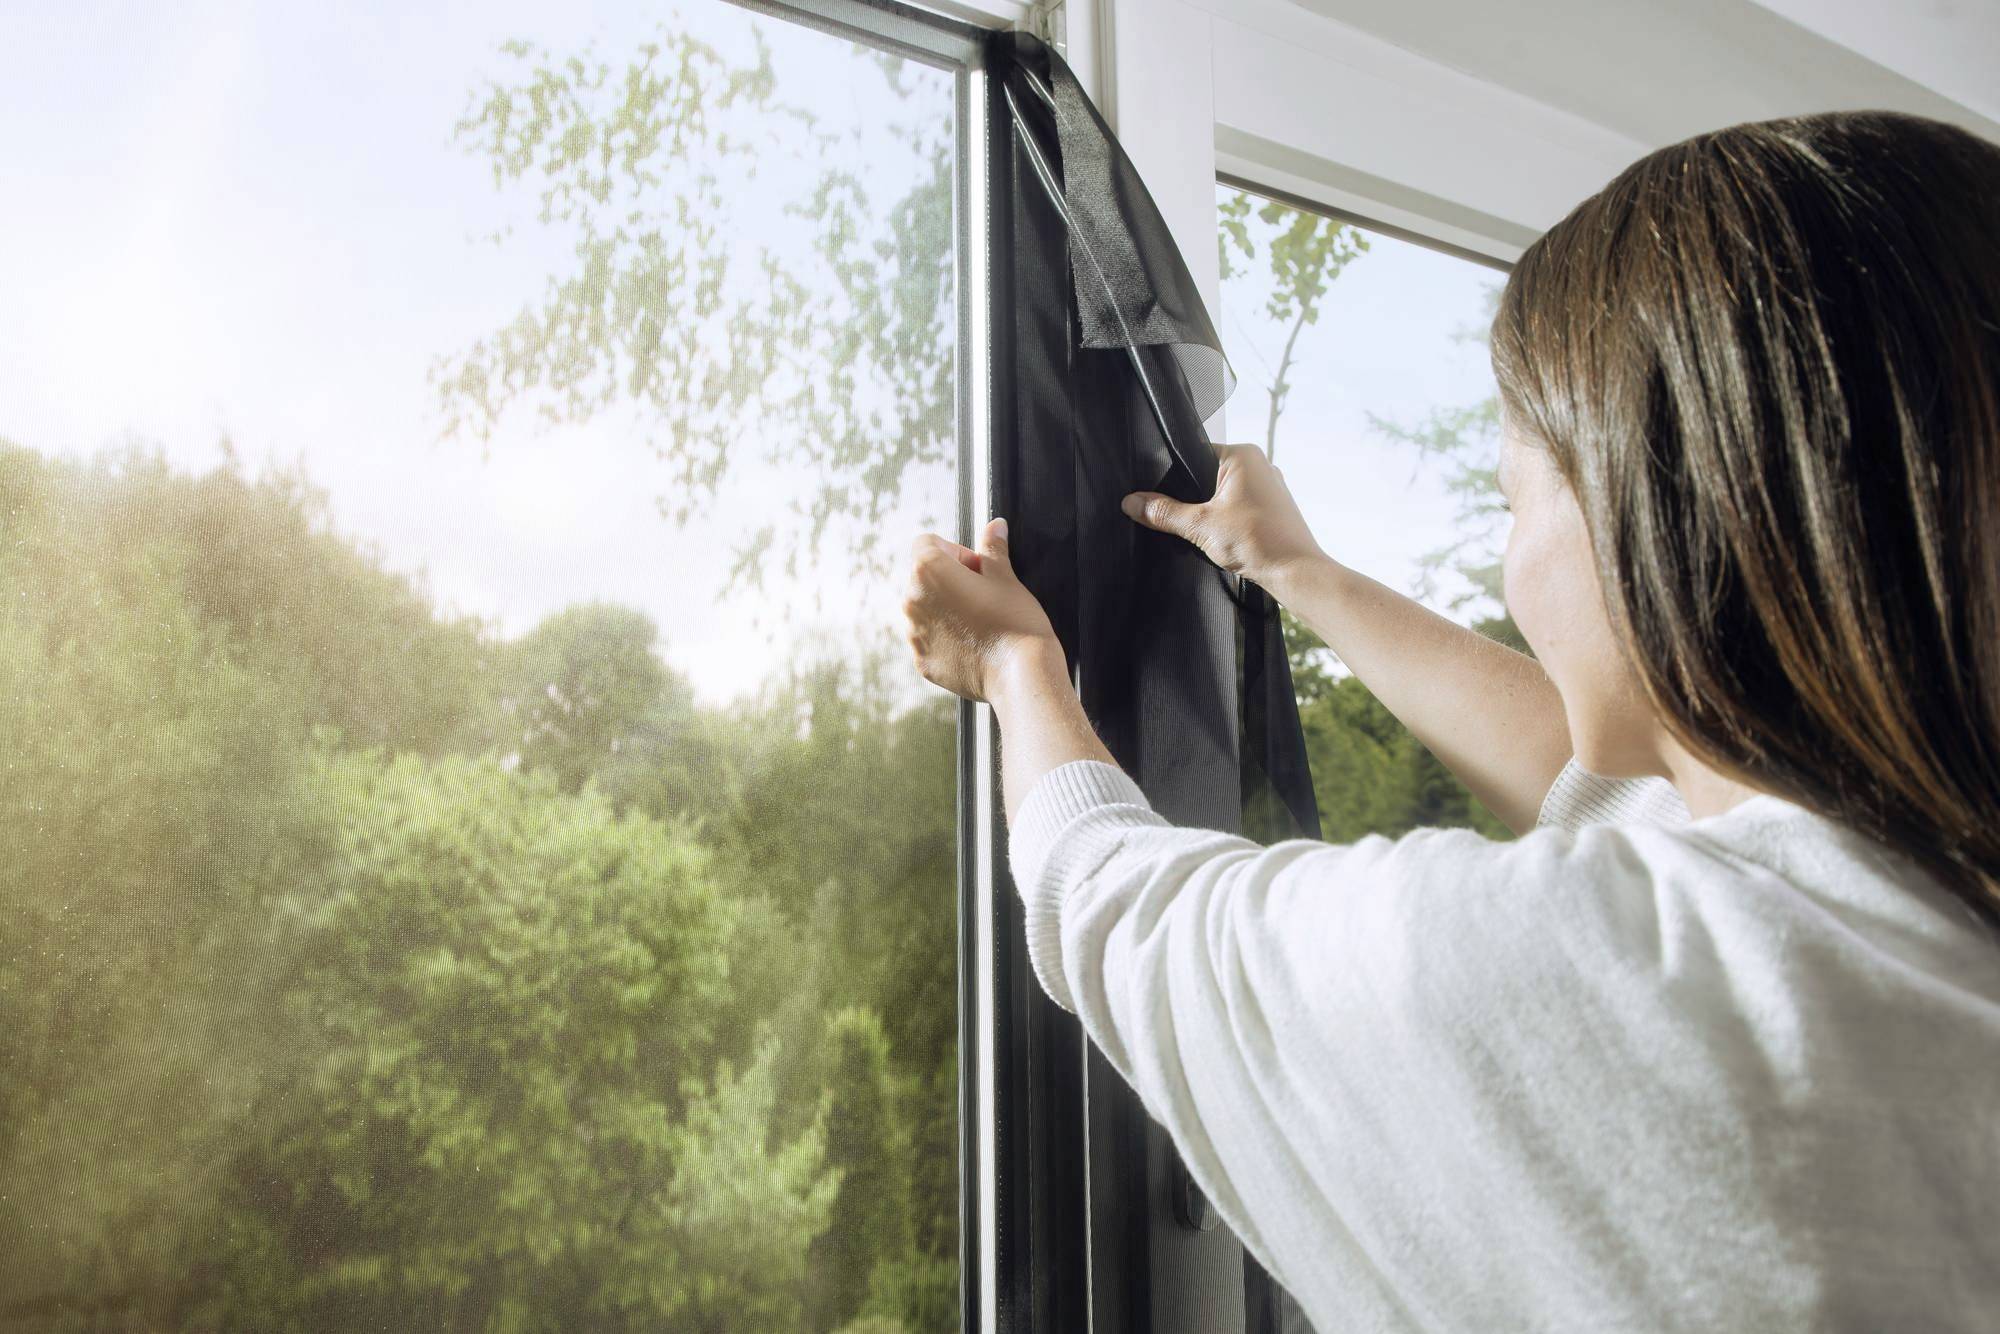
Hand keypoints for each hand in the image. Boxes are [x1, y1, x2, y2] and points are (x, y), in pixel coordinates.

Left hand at [902, 517, 1060, 702]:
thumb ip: (993, 548)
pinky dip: (946, 637)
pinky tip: (974, 643)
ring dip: (946, 609)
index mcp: (927, 571)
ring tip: (981, 621)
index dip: (956, 551)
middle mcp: (911, 601)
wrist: (1021, 675)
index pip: (927, 544)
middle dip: (950, 580)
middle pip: (924, 577)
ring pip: (925, 609)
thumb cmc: (1015, 622)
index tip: (979, 569)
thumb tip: (995, 525)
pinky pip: (929, 639)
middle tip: (985, 595)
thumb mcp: (1006, 577)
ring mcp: (914, 635)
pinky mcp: (922, 661)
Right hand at [1121, 443, 1326, 588]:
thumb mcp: (1200, 525)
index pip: (1195, 452)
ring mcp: (1269, 487)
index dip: (1174, 474)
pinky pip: (1238, 507)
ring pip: (1223, 493)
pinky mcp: (1272, 508)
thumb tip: (1133, 502)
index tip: (1159, 494)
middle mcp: (1259, 465)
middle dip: (1192, 497)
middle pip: (1207, 474)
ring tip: (1203, 530)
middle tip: (1180, 517)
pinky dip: (1226, 521)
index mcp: (1243, 455)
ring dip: (1210, 512)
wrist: (1295, 573)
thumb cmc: (1259, 541)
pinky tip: (1221, 539)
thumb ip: (1164, 512)